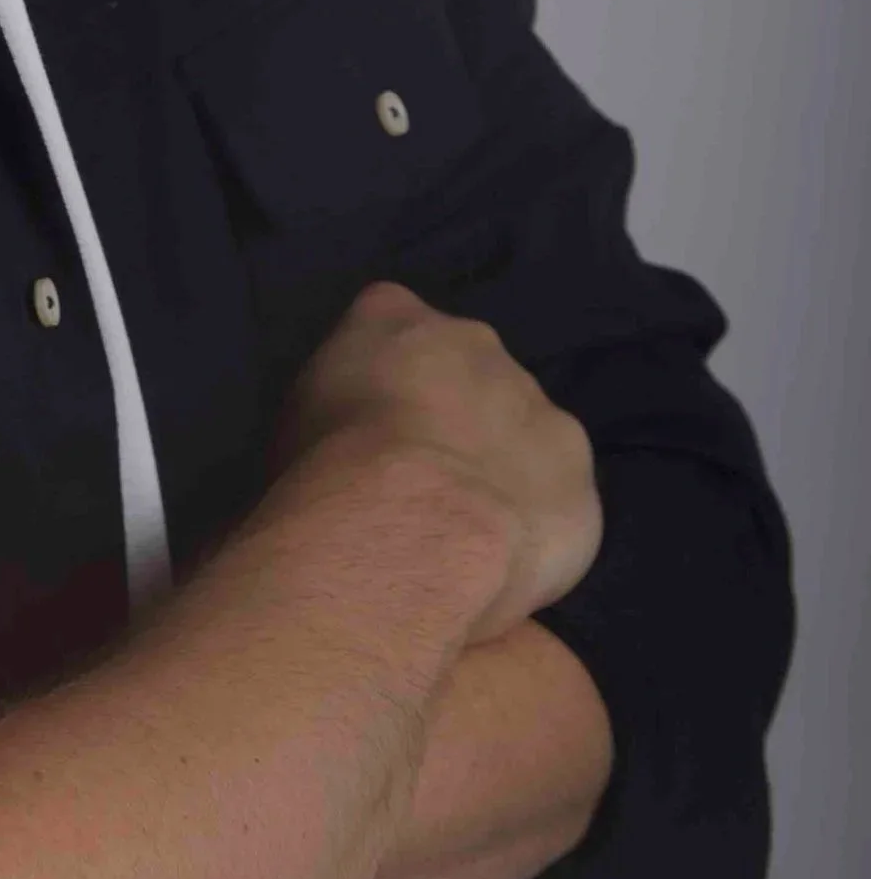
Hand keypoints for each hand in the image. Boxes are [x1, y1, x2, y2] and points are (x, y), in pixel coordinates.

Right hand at [267, 279, 603, 643]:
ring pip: (525, 434)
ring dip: (502, 468)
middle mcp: (478, 344)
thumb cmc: (327, 464)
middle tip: (421, 478)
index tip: (371, 421)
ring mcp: (542, 411)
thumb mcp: (297, 412)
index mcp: (395, 315)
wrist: (410, 521)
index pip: (390, 319)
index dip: (385, 373)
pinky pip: (558, 503)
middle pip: (472, 371)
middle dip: (456, 415)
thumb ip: (339, 398)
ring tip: (462, 528)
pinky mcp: (580, 483)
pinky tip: (498, 562)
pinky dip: (533, 526)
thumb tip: (353, 426)